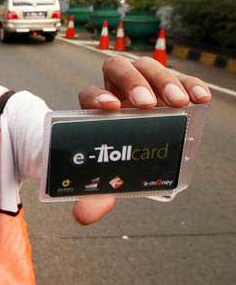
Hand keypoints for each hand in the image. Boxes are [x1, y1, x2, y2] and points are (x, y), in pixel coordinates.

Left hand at [73, 57, 211, 224]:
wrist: (134, 146)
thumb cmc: (114, 157)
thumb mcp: (105, 176)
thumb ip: (94, 194)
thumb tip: (84, 216)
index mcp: (94, 108)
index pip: (89, 94)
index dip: (97, 97)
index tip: (110, 108)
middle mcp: (115, 90)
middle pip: (117, 69)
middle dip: (132, 83)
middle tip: (147, 104)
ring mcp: (142, 85)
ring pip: (147, 67)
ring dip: (163, 80)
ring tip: (178, 103)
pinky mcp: (169, 87)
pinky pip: (180, 78)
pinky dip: (190, 84)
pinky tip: (200, 98)